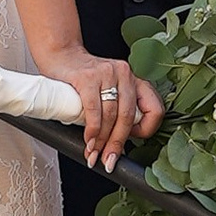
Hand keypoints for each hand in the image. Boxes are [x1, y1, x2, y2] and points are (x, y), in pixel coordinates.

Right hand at [38, 47, 162, 173]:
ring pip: (111, 116)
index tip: (130, 141)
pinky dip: (92, 130)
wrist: (60, 55)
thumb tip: (118, 145)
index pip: (154, 109)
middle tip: (108, 160)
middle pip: (128, 117)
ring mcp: (107, 73)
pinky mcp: (88, 77)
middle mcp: (125, 74)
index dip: (145, 130)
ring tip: (93, 153)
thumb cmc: (84, 78)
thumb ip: (117, 111)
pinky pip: (94, 109)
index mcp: (135, 80)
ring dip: (101, 140)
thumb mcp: (109, 91)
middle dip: (117, 143)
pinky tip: (88, 140)